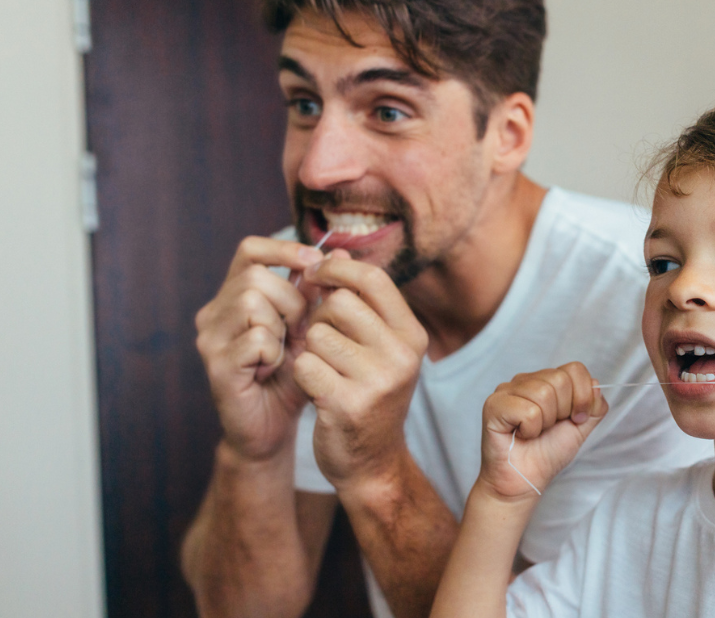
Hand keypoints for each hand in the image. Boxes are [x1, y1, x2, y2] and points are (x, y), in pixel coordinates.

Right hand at [194, 236, 324, 460]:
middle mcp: (214, 312)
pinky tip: (272, 369)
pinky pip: (256, 338)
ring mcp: (210, 338)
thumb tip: (340, 252)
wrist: (273, 428)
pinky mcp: (216, 365)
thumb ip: (318, 293)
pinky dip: (273, 353)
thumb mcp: (310, 329)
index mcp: (234, 296)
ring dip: (282, 327)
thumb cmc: (292, 376)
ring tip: (284, 351)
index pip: (249, 250)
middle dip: (291, 301)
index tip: (314, 262)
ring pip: (252, 302)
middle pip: (256, 277)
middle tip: (300, 330)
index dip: (283, 249)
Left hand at [292, 250, 429, 489]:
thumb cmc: (368, 395)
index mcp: (412, 335)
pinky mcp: (348, 404)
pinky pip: (305, 365)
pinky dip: (302, 375)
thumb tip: (331, 251)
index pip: (373, 279)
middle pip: (340, 303)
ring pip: (317, 334)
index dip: (338, 269)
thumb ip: (358, 303)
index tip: (316, 274)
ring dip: (309, 349)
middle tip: (321, 340)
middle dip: (319, 317)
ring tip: (323, 370)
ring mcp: (378, 381)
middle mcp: (402, 355)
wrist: (372, 463)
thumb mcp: (377, 347)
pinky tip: (316, 390)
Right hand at [477, 363, 607, 500]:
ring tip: (533, 432)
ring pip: (543, 393)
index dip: (582, 396)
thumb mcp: (580, 427)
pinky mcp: (493, 405)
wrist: (524, 482)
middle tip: (548, 428)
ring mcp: (506, 391)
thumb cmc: (547, 454)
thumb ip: (593, 406)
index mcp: (545, 381)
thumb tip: (595, 384)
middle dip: (563, 411)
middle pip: (560, 379)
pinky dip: (531, 429)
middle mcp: (524, 380)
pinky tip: (521, 435)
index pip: (574, 369)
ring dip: (545, 422)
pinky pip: (528, 410)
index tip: (576, 419)